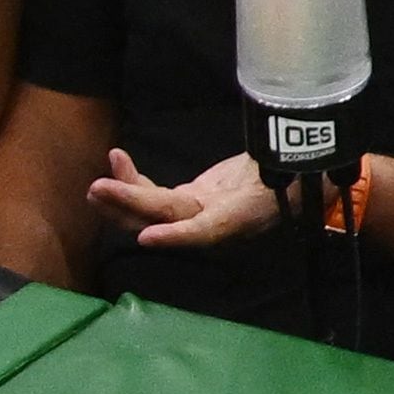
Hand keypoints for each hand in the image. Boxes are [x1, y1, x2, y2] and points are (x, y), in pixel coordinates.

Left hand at [90, 147, 279, 248]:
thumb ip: (278, 165)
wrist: (296, 181)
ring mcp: (199, 213)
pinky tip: (119, 164)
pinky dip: (136, 184)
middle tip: (98, 188)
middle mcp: (214, 222)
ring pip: (154, 211)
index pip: (205, 231)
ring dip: (123, 197)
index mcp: (240, 218)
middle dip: (131, 204)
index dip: (177, 236)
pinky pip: (157, 198)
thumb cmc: (294, 173)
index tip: (147, 237)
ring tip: (97, 184)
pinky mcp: (191, 201)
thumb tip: (285, 156)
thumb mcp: (288, 168)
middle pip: (167, 216)